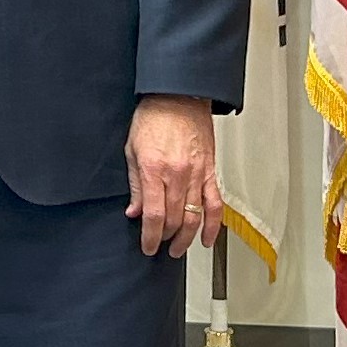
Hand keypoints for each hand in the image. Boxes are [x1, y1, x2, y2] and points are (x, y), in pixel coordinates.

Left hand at [126, 95, 225, 258]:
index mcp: (154, 170)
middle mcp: (177, 175)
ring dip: (186, 238)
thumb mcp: (132, 150)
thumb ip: (135, 185)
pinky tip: (208, 239)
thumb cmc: (153, 117)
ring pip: (194, 217)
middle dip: (164, 238)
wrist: (178, 97)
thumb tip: (134, 212)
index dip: (149, 237)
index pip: (153, 216)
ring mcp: (196, 175)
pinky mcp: (210, 172)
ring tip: (178, 249)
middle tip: (158, 245)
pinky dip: (213, 226)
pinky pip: (215, 205)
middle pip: (173, 220)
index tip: (146, 247)